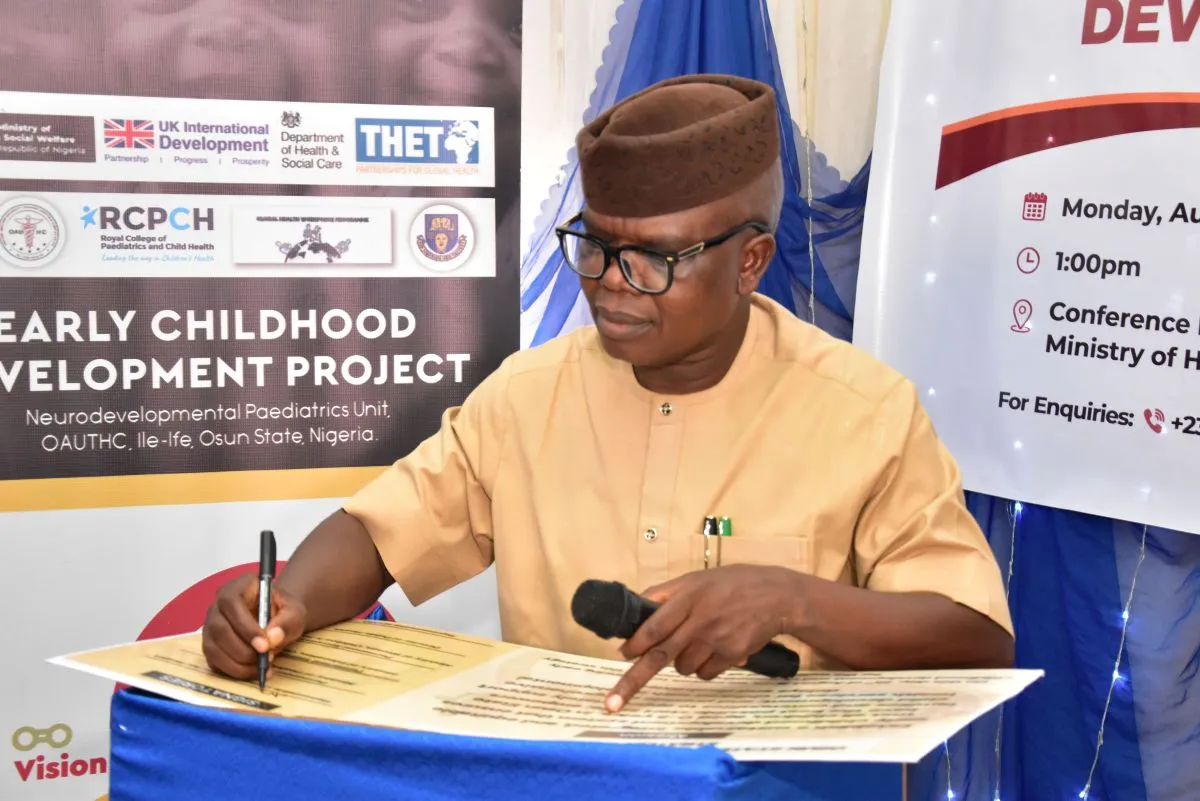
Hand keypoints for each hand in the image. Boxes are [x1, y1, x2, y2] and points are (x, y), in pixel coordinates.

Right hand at [201, 574, 306, 680]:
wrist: (277, 619)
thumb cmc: (282, 611)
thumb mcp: (293, 612)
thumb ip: (286, 622)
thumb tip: (272, 637)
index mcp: (237, 587)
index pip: (231, 603)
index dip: (245, 626)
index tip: (263, 645)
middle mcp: (218, 605)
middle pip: (219, 628)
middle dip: (242, 649)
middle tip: (265, 659)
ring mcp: (211, 625)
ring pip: (213, 647)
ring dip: (237, 663)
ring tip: (262, 666)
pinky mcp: (211, 644)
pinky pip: (214, 661)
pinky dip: (232, 671)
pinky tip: (252, 672)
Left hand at [605, 565, 801, 712]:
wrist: (776, 596)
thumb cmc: (731, 584)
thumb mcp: (695, 578)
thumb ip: (664, 592)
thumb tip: (636, 606)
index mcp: (687, 599)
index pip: (654, 627)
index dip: (635, 644)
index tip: (621, 655)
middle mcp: (699, 622)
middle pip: (660, 656)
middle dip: (633, 682)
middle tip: (612, 703)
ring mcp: (716, 641)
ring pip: (683, 668)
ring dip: (681, 662)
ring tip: (697, 643)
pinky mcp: (732, 655)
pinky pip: (705, 673)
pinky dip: (704, 667)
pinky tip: (715, 649)